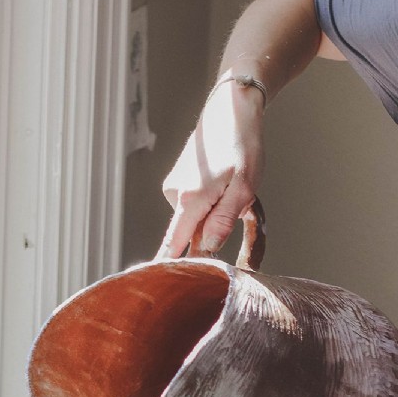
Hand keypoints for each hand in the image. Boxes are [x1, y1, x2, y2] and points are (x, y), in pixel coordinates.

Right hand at [156, 81, 264, 259]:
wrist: (232, 109)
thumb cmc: (243, 146)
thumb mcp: (243, 188)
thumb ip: (223, 222)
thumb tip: (206, 249)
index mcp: (190, 199)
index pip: (173, 244)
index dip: (167, 267)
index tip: (154, 287)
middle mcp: (175, 194)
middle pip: (190, 233)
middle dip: (214, 231)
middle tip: (242, 209)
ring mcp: (175, 186)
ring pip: (195, 217)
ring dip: (216, 213)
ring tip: (234, 186)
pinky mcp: (179, 181)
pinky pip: (194, 205)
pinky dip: (210, 201)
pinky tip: (224, 181)